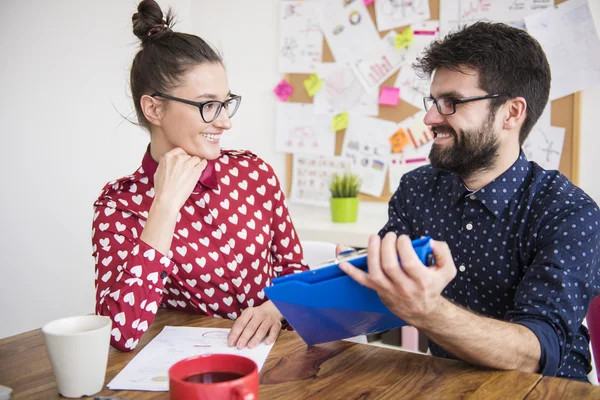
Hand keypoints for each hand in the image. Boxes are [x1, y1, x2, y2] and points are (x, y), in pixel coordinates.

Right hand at [153, 147, 206, 211]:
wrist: (167, 199)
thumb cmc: (161, 189)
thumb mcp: (157, 172)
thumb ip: (163, 164)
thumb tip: (164, 160)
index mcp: (168, 157)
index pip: (179, 150)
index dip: (183, 156)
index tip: (184, 160)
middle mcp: (178, 158)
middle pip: (188, 155)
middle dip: (189, 161)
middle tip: (188, 169)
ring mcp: (188, 164)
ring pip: (196, 158)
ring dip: (196, 163)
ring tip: (195, 170)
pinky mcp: (196, 171)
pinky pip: (203, 163)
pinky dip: (204, 164)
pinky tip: (203, 166)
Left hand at [227, 301, 282, 348]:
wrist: (272, 309)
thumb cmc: (255, 317)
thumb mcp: (246, 317)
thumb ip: (239, 326)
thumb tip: (230, 339)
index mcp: (249, 312)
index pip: (241, 323)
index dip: (235, 333)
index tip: (231, 343)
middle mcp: (259, 314)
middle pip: (251, 326)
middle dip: (244, 337)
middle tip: (239, 346)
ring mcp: (269, 319)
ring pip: (262, 329)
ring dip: (256, 338)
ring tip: (250, 346)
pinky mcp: (277, 324)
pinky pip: (274, 331)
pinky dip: (271, 337)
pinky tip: (266, 343)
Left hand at [338, 233, 456, 326]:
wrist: (424, 311)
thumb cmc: (432, 287)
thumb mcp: (447, 270)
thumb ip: (442, 252)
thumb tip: (430, 241)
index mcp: (422, 281)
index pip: (408, 262)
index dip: (403, 246)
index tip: (403, 238)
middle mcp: (404, 287)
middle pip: (389, 265)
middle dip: (386, 246)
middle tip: (389, 236)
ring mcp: (389, 290)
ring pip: (375, 272)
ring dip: (371, 253)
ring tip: (374, 239)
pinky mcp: (378, 290)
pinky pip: (362, 281)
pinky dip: (350, 271)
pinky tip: (342, 261)